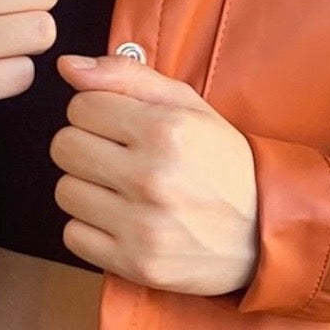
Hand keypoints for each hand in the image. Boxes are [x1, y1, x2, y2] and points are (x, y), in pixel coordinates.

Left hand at [49, 53, 259, 297]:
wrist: (265, 232)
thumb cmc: (223, 163)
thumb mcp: (189, 107)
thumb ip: (128, 77)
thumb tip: (67, 66)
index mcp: (165, 130)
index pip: (80, 106)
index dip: (97, 113)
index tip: (120, 127)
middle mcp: (151, 177)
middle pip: (65, 147)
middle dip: (87, 147)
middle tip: (119, 158)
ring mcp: (142, 225)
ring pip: (65, 191)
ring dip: (88, 189)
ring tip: (123, 191)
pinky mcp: (135, 263)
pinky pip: (73, 236)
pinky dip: (91, 229)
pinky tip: (122, 221)